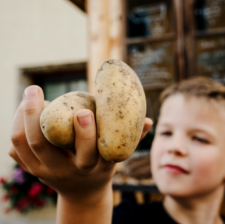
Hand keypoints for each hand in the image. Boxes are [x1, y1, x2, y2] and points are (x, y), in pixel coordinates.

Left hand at [9, 85, 152, 202]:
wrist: (82, 193)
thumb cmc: (102, 167)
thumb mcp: (117, 156)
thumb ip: (134, 138)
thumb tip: (149, 121)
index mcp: (90, 166)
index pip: (86, 151)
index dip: (84, 131)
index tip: (82, 110)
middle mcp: (63, 170)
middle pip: (42, 143)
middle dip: (34, 114)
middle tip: (35, 89)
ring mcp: (43, 171)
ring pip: (23, 144)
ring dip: (21, 117)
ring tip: (29, 95)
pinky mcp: (32, 169)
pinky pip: (16, 149)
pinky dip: (17, 126)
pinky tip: (24, 111)